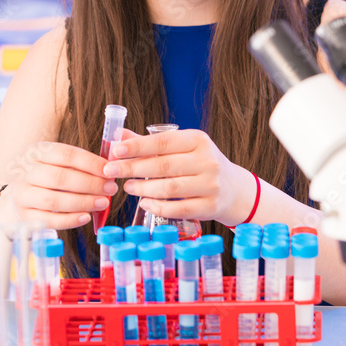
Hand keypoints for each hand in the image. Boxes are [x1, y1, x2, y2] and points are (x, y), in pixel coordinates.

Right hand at [0, 141, 118, 231]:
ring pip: (53, 200)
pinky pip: (48, 221)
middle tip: (110, 189)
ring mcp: (22, 195)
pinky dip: (70, 220)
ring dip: (82, 202)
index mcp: (37, 152)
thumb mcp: (59, 163)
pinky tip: (86, 217)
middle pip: (60, 177)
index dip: (90, 163)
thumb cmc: (48, 178)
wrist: (20, 195)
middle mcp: (26, 171)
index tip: (109, 170)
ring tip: (103, 202)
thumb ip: (80, 165)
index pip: (66, 154)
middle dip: (90, 184)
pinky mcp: (24, 216)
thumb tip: (110, 168)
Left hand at [103, 129, 251, 225]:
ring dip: (143, 188)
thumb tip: (117, 136)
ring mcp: (211, 185)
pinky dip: (158, 207)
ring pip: (170, 188)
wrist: (234, 189)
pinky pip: (179, 209)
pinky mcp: (210, 206)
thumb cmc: (199, 164)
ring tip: (127, 187)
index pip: (163, 142)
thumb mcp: (181, 148)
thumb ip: (149, 143)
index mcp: (198, 140)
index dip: (137, 146)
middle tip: (111, 171)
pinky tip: (144, 203)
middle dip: (132, 168)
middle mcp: (207, 161)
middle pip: (163, 166)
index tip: (115, 151)